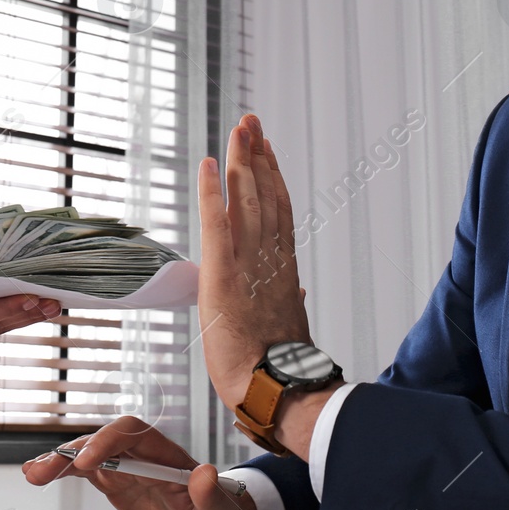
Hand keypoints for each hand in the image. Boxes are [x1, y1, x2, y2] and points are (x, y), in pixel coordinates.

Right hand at [20, 417, 261, 509]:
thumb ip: (211, 495)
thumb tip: (205, 473)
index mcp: (166, 454)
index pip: (132, 434)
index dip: (108, 441)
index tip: (89, 462)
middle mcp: (142, 453)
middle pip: (102, 439)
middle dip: (74, 451)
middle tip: (49, 470)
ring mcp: (126, 464)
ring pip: (87, 452)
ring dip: (60, 460)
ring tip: (34, 475)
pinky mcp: (115, 479)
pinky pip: (83, 469)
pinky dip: (61, 471)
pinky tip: (37, 475)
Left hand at [198, 114, 310, 407]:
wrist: (275, 387)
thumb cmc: (280, 367)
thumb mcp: (290, 328)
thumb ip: (291, 302)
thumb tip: (298, 295)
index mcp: (284, 269)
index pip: (279, 211)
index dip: (273, 177)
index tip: (268, 151)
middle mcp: (269, 257)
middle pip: (264, 194)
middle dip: (257, 155)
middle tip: (250, 122)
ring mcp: (247, 262)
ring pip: (246, 200)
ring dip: (241, 160)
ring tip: (238, 129)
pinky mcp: (222, 272)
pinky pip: (216, 223)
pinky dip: (213, 191)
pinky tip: (210, 164)